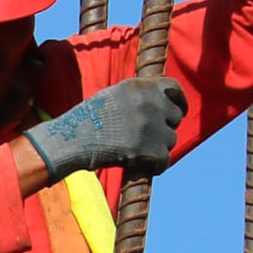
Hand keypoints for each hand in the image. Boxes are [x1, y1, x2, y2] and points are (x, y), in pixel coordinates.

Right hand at [23, 77, 189, 183]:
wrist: (73, 140)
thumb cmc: (89, 121)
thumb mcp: (115, 96)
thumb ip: (141, 96)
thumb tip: (164, 103)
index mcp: (141, 86)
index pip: (174, 89)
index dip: (179, 101)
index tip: (179, 111)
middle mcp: (150, 102)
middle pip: (175, 117)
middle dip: (164, 128)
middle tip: (146, 137)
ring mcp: (152, 126)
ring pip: (170, 140)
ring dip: (157, 147)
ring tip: (133, 150)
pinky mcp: (151, 149)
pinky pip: (164, 161)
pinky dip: (153, 166)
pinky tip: (136, 164)